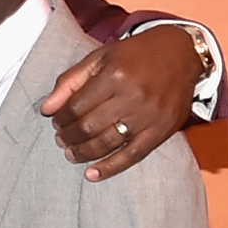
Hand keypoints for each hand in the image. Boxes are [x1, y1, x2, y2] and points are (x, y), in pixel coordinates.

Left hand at [39, 25, 202, 180]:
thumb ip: (70, 81)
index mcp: (115, 75)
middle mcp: (133, 96)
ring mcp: (149, 115)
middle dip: (68, 136)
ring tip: (71, 153)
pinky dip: (111, 168)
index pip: (76, 106)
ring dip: (83, 152)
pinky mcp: (163, 129)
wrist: (181, 53)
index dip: (61, 118)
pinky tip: (92, 174)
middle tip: (61, 139)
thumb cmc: (134, 55)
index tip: (56, 121)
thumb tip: (46, 109)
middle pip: (88, 126)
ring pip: (107, 143)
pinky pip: (133, 155)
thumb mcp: (100, 58)